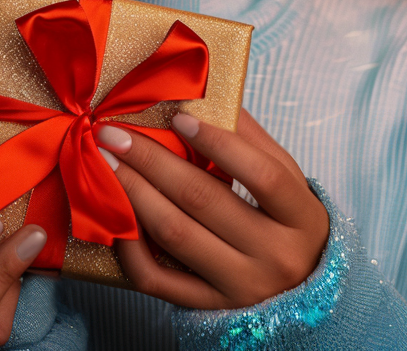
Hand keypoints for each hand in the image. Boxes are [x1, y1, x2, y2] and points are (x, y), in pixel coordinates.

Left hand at [95, 109, 328, 308]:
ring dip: (133, 192)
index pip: (262, 175)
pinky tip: (114, 212)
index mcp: (301, 218)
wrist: (300, 292)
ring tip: (106, 161)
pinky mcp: (208, 308)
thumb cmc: (286, 220)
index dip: (219, 142)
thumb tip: (204, 97)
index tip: (178, 117)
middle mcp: (274, 256)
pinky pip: (158, 279)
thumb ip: (251, 138)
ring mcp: (239, 287)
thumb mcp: (286, 177)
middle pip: (204, 200)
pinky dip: (131, 246)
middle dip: (152, 160)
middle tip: (114, 133)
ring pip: (175, 234)